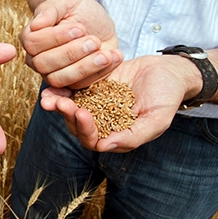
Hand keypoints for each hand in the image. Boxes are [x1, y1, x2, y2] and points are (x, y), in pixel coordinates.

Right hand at [20, 0, 122, 88]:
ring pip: (60, 79)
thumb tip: (36, 24)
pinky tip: (114, 57)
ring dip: (84, 67)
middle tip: (94, 41)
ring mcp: (53, 75)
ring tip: (105, 55)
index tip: (80, 28)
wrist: (98, 24)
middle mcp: (37, 60)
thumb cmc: (78, 11)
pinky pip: (81, 85)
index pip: (33, 43)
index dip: (56, 38)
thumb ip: (50, 9)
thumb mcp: (66, 2)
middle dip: (71, 53)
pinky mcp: (73, 84)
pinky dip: (100, 72)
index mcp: (31, 39)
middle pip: (44, 64)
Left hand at [40, 54, 201, 152]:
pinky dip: (62, 87)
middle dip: (67, 114)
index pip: (93, 140)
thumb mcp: (157, 119)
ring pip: (71, 107)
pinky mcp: (91, 86)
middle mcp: (101, 122)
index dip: (85, 129)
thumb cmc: (167, 98)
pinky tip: (52, 83)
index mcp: (115, 136)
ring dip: (58, 103)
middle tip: (60, 102)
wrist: (168, 71)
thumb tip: (104, 147)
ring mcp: (94, 104)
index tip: (82, 113)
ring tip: (49, 96)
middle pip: (76, 124)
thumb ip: (133, 135)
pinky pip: (73, 88)